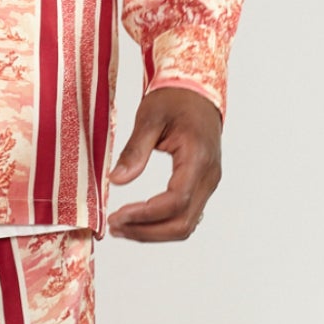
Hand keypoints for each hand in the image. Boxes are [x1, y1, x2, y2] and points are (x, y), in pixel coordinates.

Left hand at [107, 87, 222, 242]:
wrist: (198, 91)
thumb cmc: (175, 99)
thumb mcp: (149, 118)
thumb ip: (134, 151)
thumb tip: (116, 180)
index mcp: (198, 158)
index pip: (175, 201)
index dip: (145, 215)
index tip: (117, 216)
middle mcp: (208, 177)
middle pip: (183, 223)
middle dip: (147, 231)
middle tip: (115, 227)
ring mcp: (208, 183)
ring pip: (186, 225)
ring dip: (153, 233)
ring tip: (122, 227)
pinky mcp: (201, 185)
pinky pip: (186, 215)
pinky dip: (162, 224)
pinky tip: (138, 221)